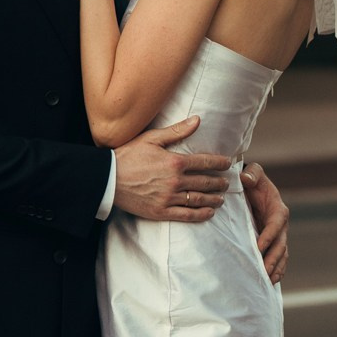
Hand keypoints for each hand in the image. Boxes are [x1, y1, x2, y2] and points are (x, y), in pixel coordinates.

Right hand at [113, 113, 231, 223]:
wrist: (108, 179)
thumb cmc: (128, 156)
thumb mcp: (152, 139)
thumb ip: (177, 131)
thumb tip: (197, 120)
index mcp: (174, 162)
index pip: (204, 162)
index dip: (219, 163)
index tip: (228, 163)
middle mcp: (175, 181)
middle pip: (204, 182)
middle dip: (219, 182)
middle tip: (227, 182)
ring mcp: (169, 198)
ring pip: (198, 200)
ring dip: (213, 199)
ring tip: (221, 198)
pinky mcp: (161, 212)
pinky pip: (186, 215)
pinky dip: (201, 215)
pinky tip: (209, 213)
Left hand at [244, 160, 289, 283]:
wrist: (254, 188)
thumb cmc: (253, 180)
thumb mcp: (254, 173)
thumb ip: (252, 173)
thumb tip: (246, 178)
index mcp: (278, 209)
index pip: (275, 225)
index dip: (268, 237)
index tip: (259, 248)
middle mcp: (282, 225)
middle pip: (280, 245)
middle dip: (273, 258)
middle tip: (264, 271)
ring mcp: (279, 236)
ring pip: (281, 255)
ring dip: (276, 268)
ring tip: (268, 281)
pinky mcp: (274, 243)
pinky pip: (279, 259)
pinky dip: (277, 270)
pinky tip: (270, 282)